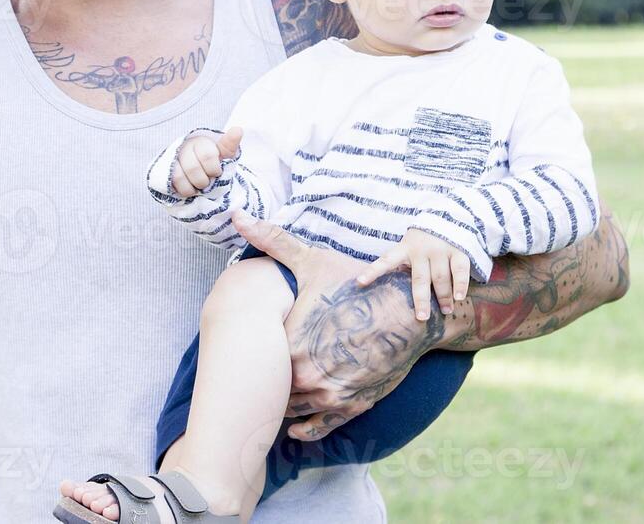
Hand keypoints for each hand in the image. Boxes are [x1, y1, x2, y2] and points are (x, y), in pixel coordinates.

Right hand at [170, 127, 242, 198]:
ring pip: (180, 176)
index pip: (207, 155)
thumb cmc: (215, 161)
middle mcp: (184, 147)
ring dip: (194, 185)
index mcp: (201, 141)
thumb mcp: (225, 153)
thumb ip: (230, 144)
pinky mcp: (166, 171)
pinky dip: (185, 189)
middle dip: (204, 180)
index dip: (214, 169)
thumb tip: (238, 129)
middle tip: (208, 180)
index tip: (217, 172)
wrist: (202, 171)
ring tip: (200, 186)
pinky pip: (173, 183)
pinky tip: (191, 189)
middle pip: (192, 168)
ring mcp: (173, 159)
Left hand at [230, 211, 440, 440]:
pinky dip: (304, 429)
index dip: (245, 357)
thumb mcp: (311, 260)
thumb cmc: (356, 282)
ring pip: (290, 410)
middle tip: (246, 384)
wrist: (407, 310)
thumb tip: (236, 214)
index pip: (253, 360)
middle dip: (260, 384)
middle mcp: (306, 372)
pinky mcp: (351, 406)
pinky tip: (293, 428)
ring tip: (265, 404)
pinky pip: (318, 428)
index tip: (237, 354)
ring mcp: (329, 392)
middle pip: (270, 388)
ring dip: (279, 407)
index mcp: (289, 341)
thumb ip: (271, 240)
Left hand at [357, 228, 470, 321]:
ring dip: (443, 296)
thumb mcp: (407, 247)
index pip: (385, 261)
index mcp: (404, 248)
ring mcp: (441, 250)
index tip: (359, 283)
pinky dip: (461, 284)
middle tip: (421, 317)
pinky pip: (461, 270)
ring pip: (441, 277)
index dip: (372, 271)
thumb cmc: (422, 242)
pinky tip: (459, 297)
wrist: (448, 217)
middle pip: (420, 278)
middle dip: (421, 299)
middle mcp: (422, 250)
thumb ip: (402, 265)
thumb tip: (385, 293)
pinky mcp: (458, 251)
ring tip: (445, 311)